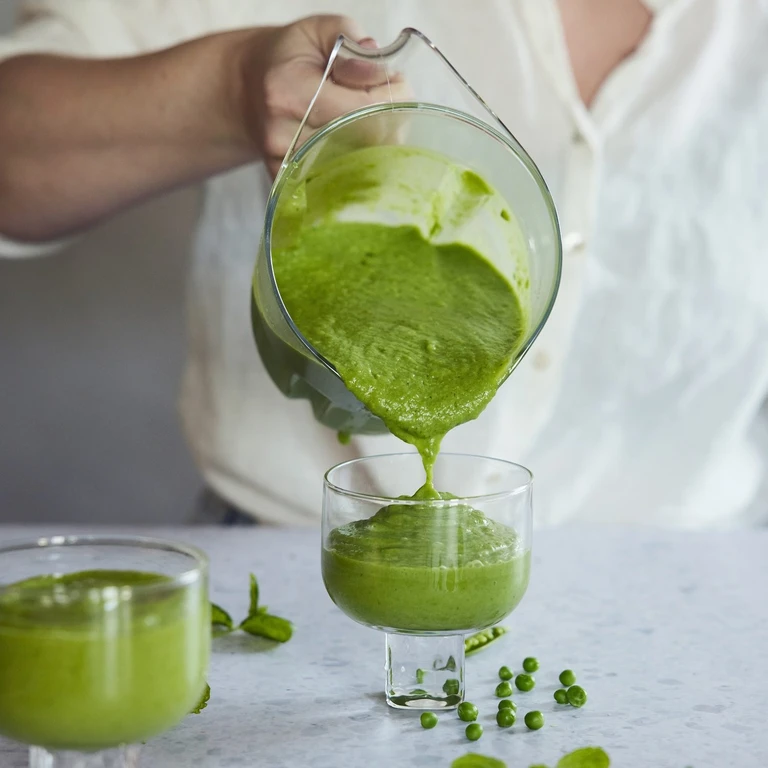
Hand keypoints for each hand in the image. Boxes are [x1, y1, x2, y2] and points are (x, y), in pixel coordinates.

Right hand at [236, 15, 407, 175]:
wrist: (248, 89)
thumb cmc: (289, 58)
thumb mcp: (319, 31)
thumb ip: (352, 43)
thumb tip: (379, 73)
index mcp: (289, 90)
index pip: (359, 109)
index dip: (390, 99)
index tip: (398, 85)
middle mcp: (281, 132)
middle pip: (360, 143)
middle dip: (388, 124)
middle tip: (391, 104)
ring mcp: (283, 163)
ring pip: (353, 168)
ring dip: (375, 147)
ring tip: (371, 121)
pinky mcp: (287, 183)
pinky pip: (336, 183)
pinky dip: (356, 166)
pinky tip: (356, 145)